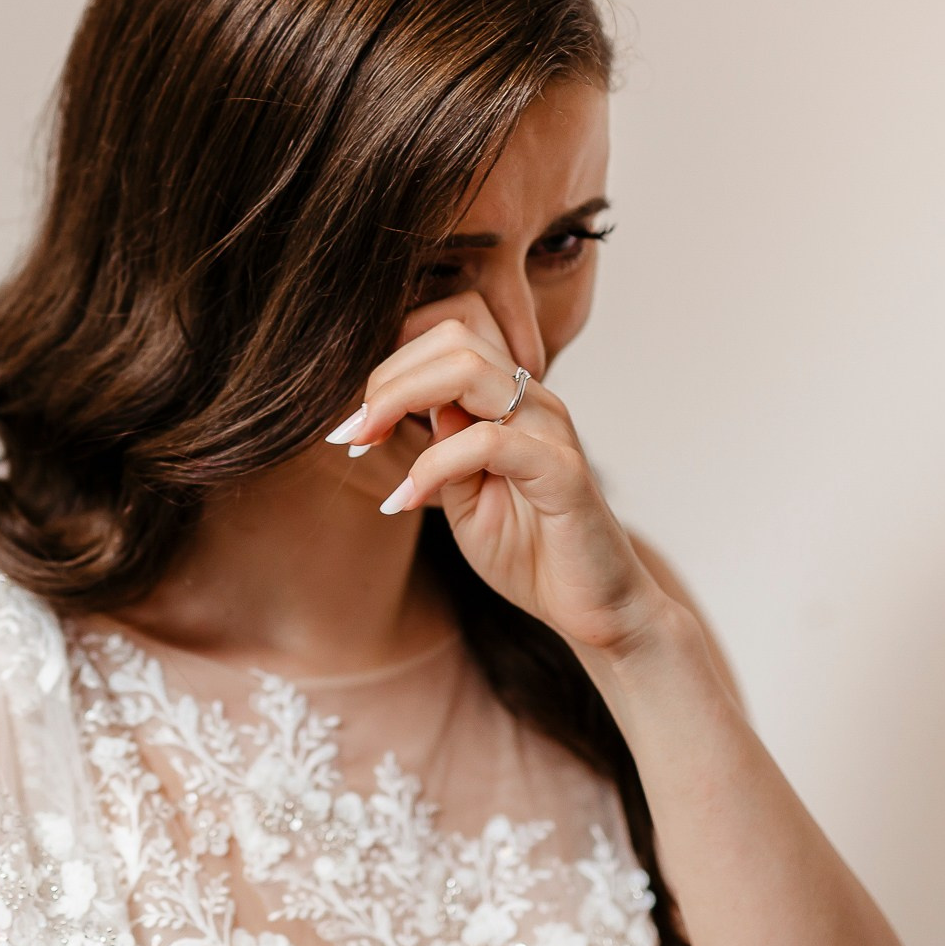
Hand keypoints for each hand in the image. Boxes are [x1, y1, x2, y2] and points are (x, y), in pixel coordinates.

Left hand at [325, 291, 668, 653]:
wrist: (593, 608)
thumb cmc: (530, 552)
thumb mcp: (464, 495)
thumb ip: (440, 446)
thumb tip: (404, 405)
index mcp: (512, 401)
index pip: (447, 337)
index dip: (389, 368)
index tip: (355, 425)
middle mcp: (534, 402)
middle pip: (452, 338)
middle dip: (385, 378)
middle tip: (351, 433)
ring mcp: (552, 431)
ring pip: (467, 371)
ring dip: (398, 401)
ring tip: (364, 445)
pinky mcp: (563, 471)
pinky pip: (489, 441)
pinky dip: (433, 465)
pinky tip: (406, 499)